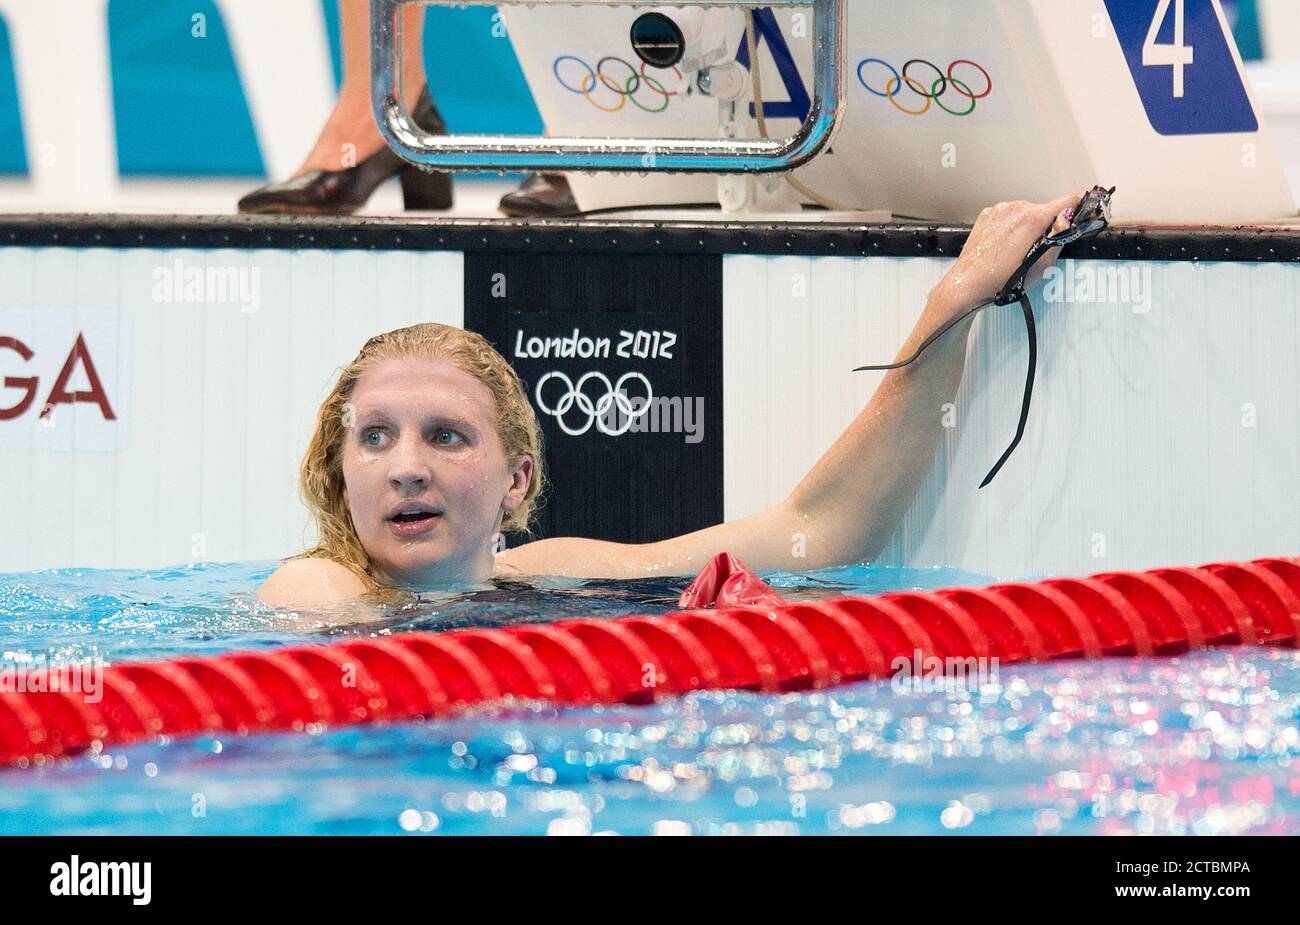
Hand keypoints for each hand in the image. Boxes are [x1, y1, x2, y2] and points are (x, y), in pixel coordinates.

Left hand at [940, 194, 1080, 310]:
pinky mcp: (987, 214)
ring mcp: (999, 209)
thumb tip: (1070, 219)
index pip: (1066, 202)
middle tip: (1037, 247)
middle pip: (1044, 210)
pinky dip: (1011, 225)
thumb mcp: (1041, 265)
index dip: (1075, 208)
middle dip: (1045, 225)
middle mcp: (1016, 207)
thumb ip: (1059, 238)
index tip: (1079, 214)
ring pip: (1025, 212)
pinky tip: (1004, 244)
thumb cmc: (1002, 279)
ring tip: (1017, 248)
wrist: (968, 282)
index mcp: (1033, 218)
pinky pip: (1008, 215)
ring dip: (1027, 225)